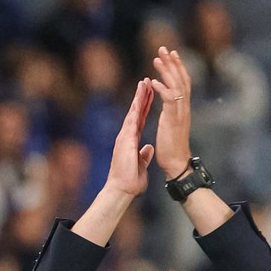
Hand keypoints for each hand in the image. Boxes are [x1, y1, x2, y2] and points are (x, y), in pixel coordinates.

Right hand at [102, 77, 155, 197]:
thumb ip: (144, 155)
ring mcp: (125, 136)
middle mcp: (127, 135)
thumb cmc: (129, 181)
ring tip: (144, 82)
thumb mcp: (141, 165)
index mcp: (132, 140)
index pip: (140, 119)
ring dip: (139, 96)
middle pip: (136, 111)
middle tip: (146, 80)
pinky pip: (132, 120)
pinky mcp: (125, 139)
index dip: (145, 106)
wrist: (121, 189)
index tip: (149, 94)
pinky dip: (136, 108)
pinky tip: (140, 97)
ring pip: (133, 111)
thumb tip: (148, 149)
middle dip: (142, 96)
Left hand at [149, 46, 191, 177]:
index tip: (172, 54)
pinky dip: (162, 89)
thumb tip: (168, 107)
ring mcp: (180, 113)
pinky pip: (169, 100)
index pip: (183, 82)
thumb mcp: (171, 126)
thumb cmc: (171, 149)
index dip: (178, 67)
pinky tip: (153, 82)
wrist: (176, 163)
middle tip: (164, 48)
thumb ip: (170, 114)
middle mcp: (183, 108)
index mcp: (182, 108)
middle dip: (173, 62)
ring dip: (166, 71)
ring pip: (176, 85)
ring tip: (157, 58)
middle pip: (181, 79)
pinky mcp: (173, 120)